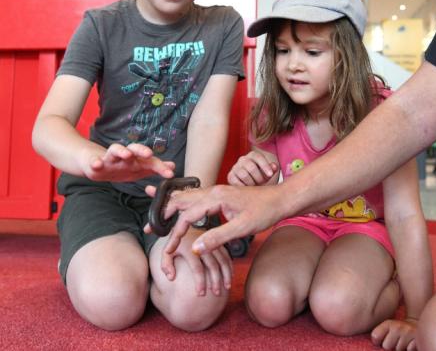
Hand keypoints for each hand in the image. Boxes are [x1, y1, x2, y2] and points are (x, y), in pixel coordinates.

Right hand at [82, 142, 174, 181]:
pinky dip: (95, 162)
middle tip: (149, 154)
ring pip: (115, 150)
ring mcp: (109, 158)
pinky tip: (97, 164)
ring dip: (121, 151)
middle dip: (142, 151)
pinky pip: (94, 161)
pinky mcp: (94, 162)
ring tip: (126, 154)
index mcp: (134, 160)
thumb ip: (153, 168)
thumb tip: (172, 166)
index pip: (149, 161)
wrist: (94, 164)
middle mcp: (123, 156)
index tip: (170, 173)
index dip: (160, 166)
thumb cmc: (119, 167)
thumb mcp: (137, 169)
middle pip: (134, 149)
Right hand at [154, 183, 284, 255]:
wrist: (280, 199)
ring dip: (174, 207)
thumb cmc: (264, 212)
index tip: (168, 249)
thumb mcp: (241, 228)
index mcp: (216, 197)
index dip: (176, 233)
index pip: (188, 216)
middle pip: (182, 200)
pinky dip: (185, 204)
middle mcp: (214, 190)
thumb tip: (194, 249)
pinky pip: (197, 197)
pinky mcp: (221, 194)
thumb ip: (217, 238)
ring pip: (188, 196)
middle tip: (151, 226)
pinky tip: (183, 210)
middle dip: (165, 213)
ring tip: (160, 217)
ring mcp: (217, 191)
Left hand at [161, 227, 232, 295]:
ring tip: (226, 287)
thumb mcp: (166, 251)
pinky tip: (230, 276)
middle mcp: (201, 243)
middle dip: (215, 280)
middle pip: (212, 264)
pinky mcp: (217, 240)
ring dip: (226, 274)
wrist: (183, 226)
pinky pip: (227, 254)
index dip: (199, 282)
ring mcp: (211, 241)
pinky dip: (230, 265)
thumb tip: (171, 277)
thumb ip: (165, 265)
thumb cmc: (174, 244)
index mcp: (188, 246)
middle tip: (216, 293)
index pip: (196, 267)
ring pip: (222, 259)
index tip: (201, 294)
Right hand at [227, 151, 277, 185]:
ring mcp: (235, 167)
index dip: (265, 166)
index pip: (258, 157)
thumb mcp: (268, 173)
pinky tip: (248, 188)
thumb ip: (273, 169)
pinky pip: (236, 182)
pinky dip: (244, 187)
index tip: (270, 175)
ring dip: (251, 183)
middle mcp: (243, 159)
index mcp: (253, 155)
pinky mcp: (230, 176)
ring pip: (243, 174)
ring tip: (255, 186)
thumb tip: (274, 166)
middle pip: (251, 167)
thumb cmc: (261, 177)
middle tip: (262, 183)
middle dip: (258, 177)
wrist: (250, 186)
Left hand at [371, 318, 417, 350]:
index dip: (376, 341)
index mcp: (388, 323)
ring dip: (400, 347)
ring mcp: (408, 332)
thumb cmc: (398, 329)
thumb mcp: (388, 327)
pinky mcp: (418, 339)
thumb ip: (379, 333)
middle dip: (390, 346)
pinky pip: (409, 350)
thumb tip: (374, 342)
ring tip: (403, 341)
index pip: (375, 336)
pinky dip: (409, 349)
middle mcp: (397, 327)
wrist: (415, 324)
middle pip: (386, 346)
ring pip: (398, 349)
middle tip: (395, 341)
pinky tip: (409, 343)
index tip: (379, 341)